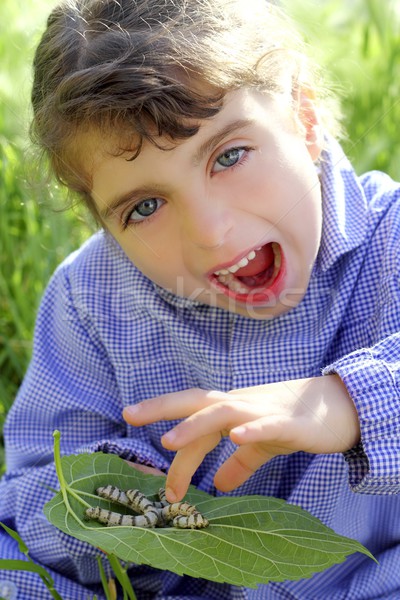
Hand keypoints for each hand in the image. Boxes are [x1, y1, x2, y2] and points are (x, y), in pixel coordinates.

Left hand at [123, 375, 359, 501]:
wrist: (336, 409)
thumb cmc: (292, 423)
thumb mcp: (260, 446)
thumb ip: (239, 463)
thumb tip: (218, 484)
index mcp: (229, 412)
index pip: (195, 433)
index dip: (180, 461)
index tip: (168, 494)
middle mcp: (238, 406)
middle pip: (195, 401)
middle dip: (161, 406)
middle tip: (129, 414)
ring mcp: (261, 411)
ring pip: (222, 412)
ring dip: (195, 425)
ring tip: (169, 441)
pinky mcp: (287, 422)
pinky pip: (266, 424)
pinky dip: (250, 429)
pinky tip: (237, 436)